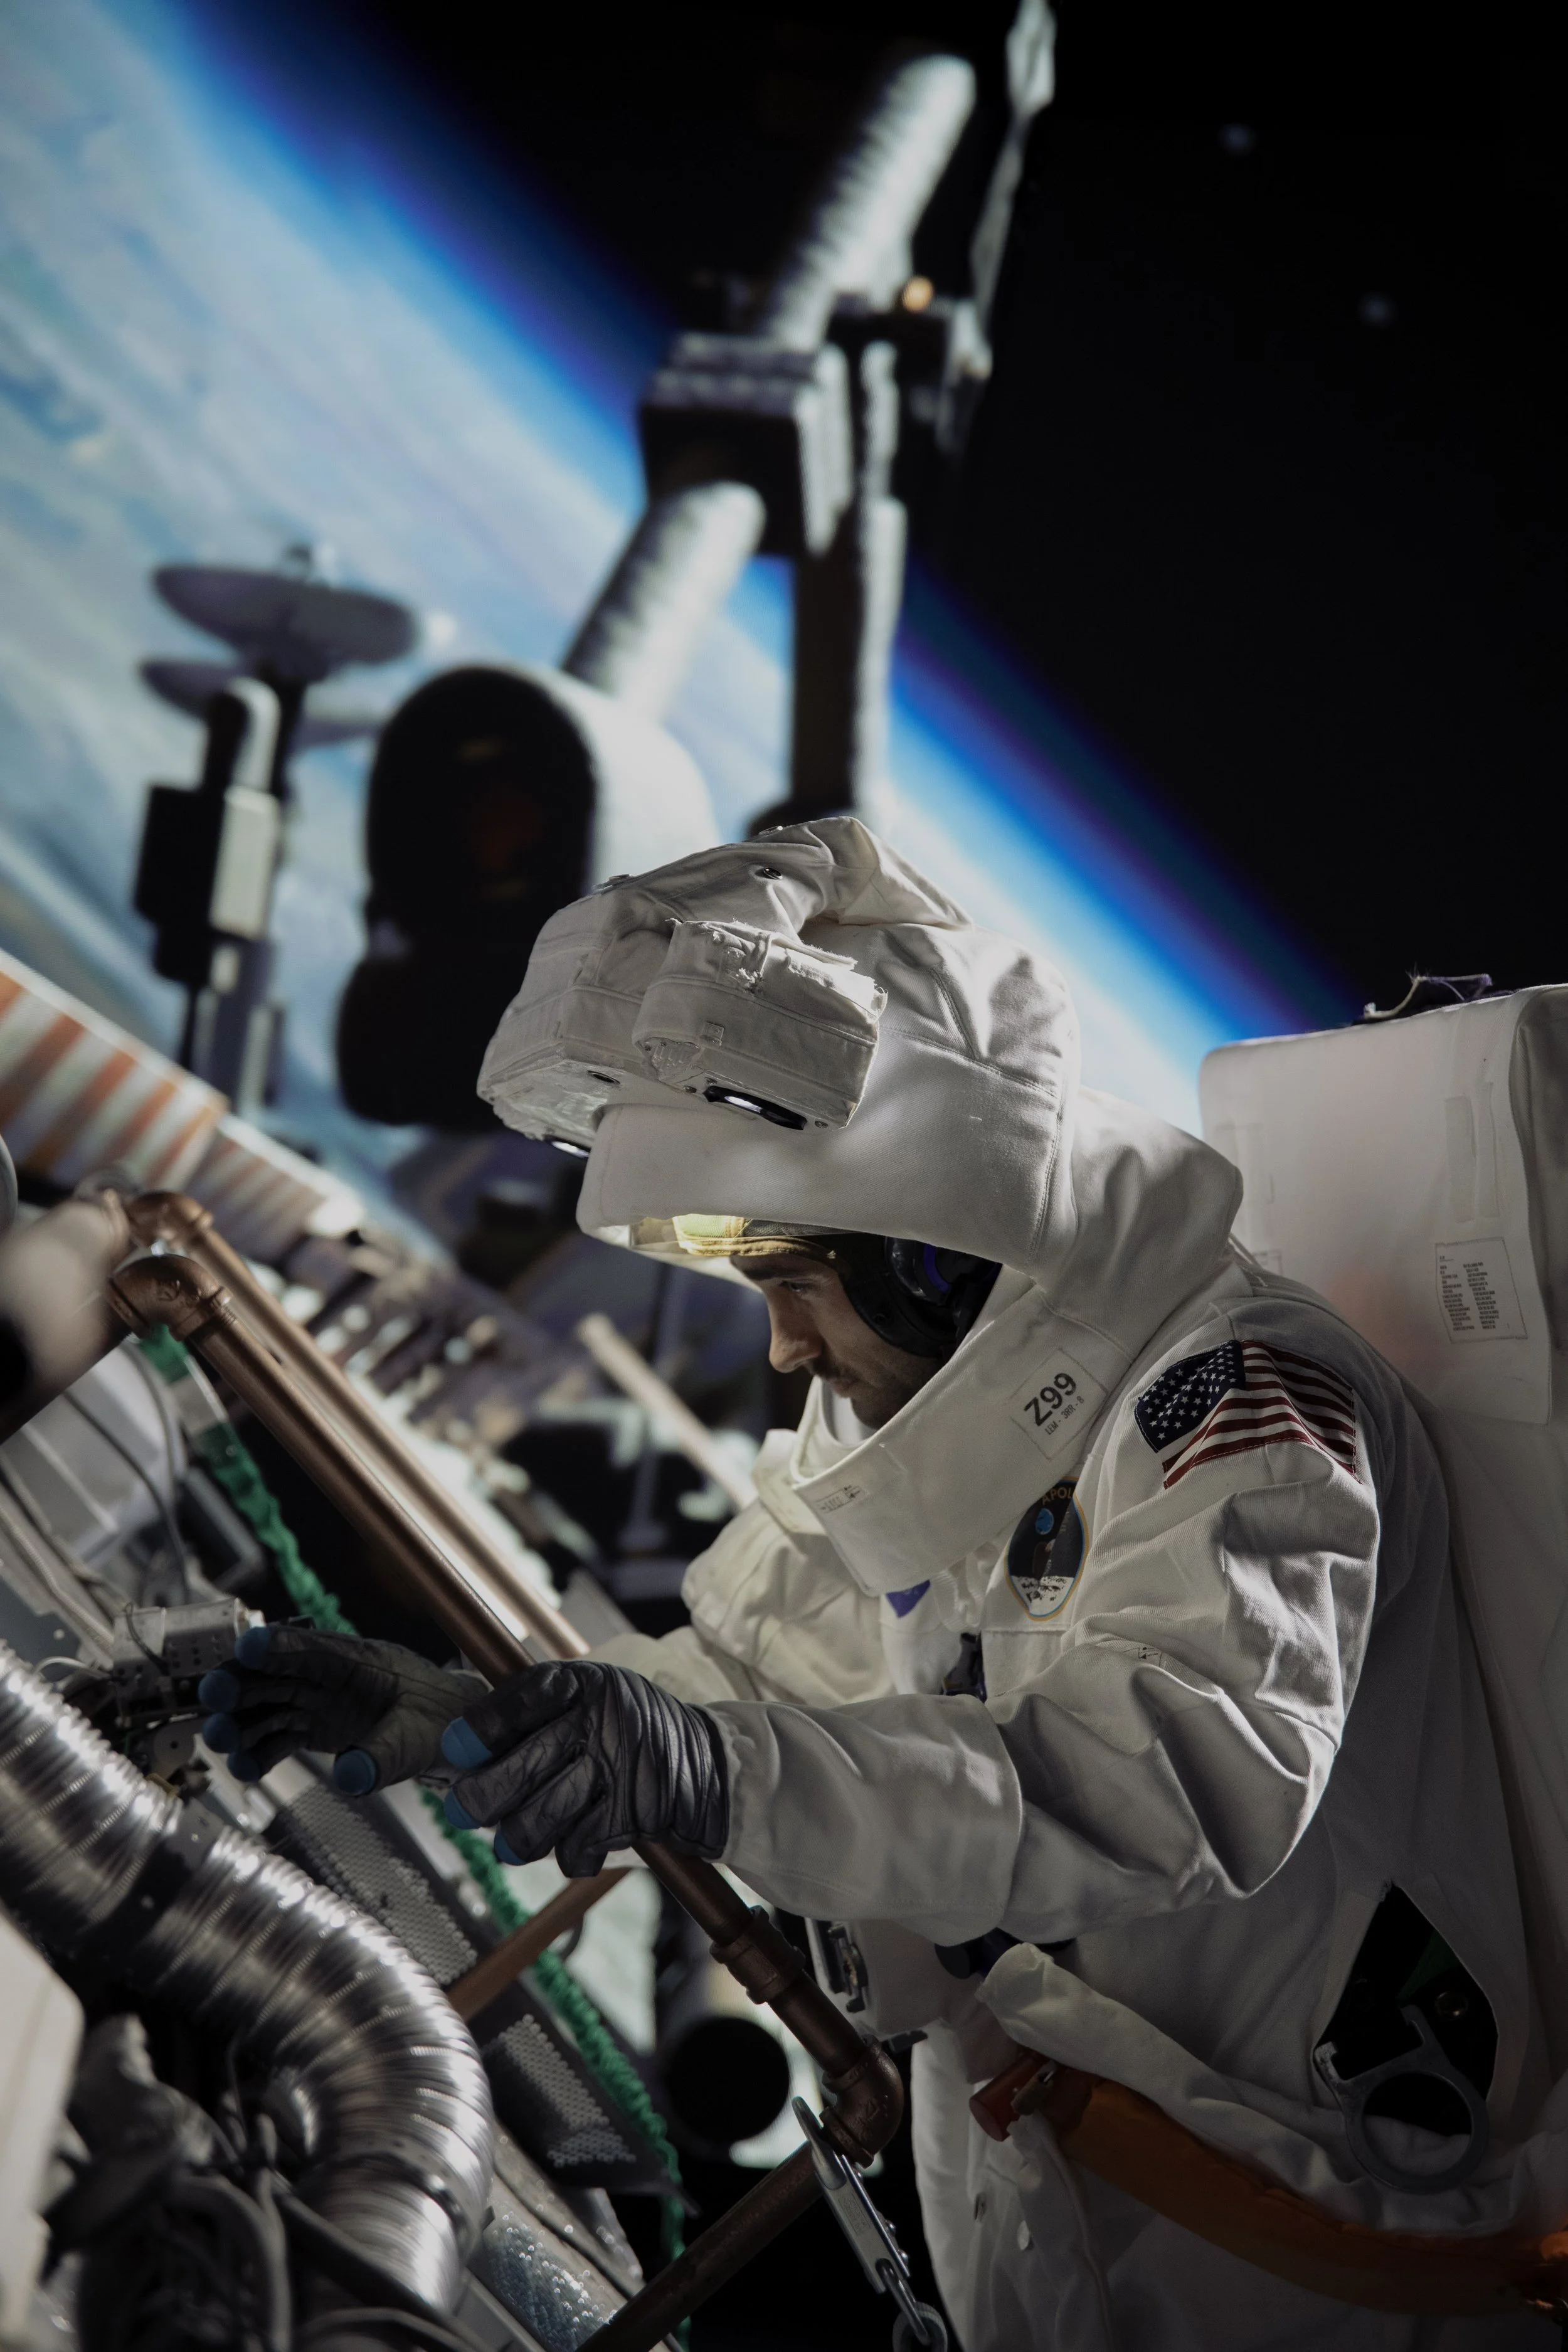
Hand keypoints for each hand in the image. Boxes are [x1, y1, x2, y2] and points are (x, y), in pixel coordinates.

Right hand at [198, 1623, 487, 1791]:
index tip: (245, 1648)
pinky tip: (245, 1768)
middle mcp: (333, 1677)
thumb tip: (351, 1776)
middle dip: (242, 1683)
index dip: (278, 1646)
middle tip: (212, 1698)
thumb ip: (383, 1755)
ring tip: (220, 1740)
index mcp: (360, 1661)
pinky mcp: (318, 1727)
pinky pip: (279, 1736)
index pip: (312, 1648)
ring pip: (269, 1705)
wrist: (456, 1738)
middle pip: (277, 1674)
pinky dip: (259, 1752)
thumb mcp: (417, 1738)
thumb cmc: (443, 1724)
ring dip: (241, 1721)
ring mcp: (322, 1702)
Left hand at [441, 1658, 728, 1877]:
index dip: (482, 1727)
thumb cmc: (632, 1729)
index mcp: (585, 1683)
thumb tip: (463, 1750)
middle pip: (523, 1764)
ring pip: (542, 1815)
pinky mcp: (635, 1812)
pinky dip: (567, 1854)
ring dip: (516, 1839)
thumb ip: (538, 1712)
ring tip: (509, 1844)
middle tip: (462, 1811)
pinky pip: (578, 1846)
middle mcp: (602, 1719)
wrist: (712, 1764)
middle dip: (480, 1797)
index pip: (523, 1698)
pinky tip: (571, 1845)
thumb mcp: (593, 1696)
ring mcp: (619, 1767)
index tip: (454, 1749)